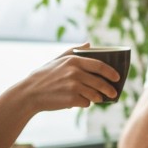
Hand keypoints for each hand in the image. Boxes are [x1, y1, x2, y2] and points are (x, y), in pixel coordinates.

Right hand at [4, 43, 120, 111]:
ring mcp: (74, 86)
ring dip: (97, 98)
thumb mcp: (57, 59)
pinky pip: (86, 103)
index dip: (111, 72)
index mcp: (74, 61)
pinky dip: (84, 103)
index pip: (99, 65)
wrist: (30, 93)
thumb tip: (89, 44)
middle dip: (109, 89)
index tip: (117, 77)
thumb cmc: (44, 76)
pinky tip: (78, 102)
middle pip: (100, 82)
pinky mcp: (71, 99)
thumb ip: (74, 51)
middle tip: (113, 93)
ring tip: (97, 99)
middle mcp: (75, 72)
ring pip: (95, 95)